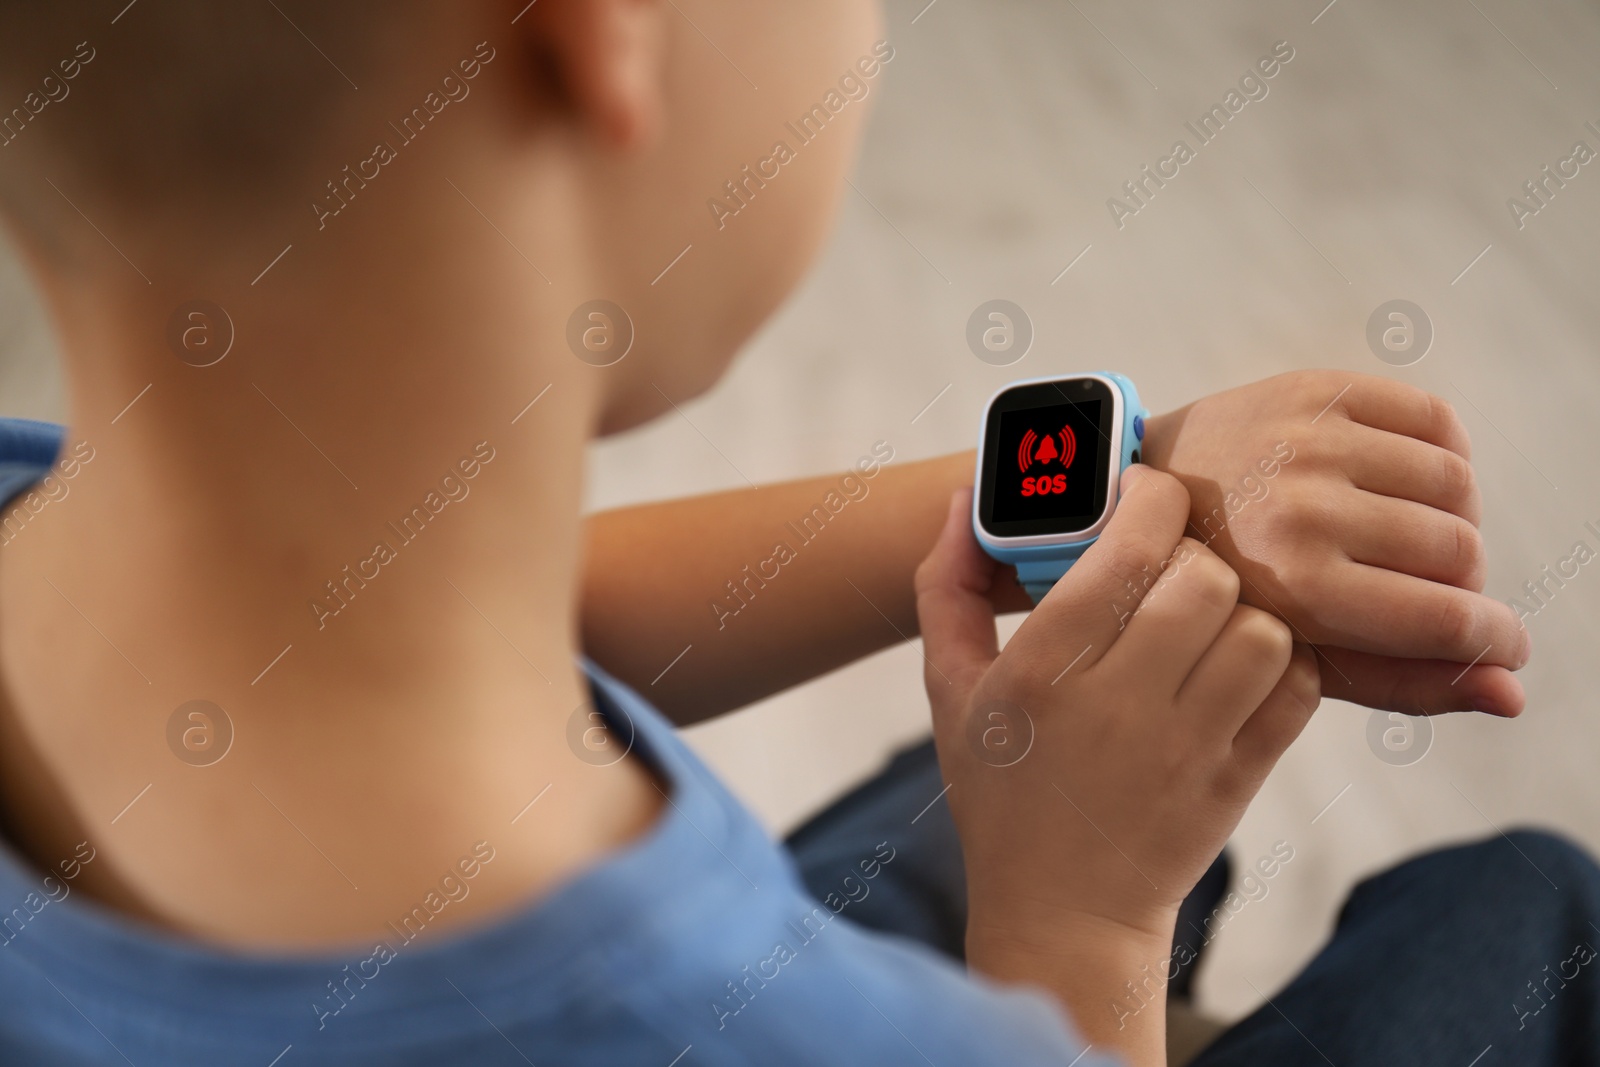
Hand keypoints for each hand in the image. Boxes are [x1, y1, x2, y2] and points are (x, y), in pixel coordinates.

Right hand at [914, 471, 1318, 1061]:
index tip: (1142, 494)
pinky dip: (1284, 662)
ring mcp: (1187, 747)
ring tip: (1206, 620)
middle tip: (1171, 566)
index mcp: (1041, 673)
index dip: (1150, 499)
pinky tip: (1240, 666)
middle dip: (1194, 554)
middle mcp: (1117, 706)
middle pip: (1207, 579)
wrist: (1061, 911)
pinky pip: (1297, 688)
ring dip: (1242, 609)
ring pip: (1262, 630)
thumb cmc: (1003, 790)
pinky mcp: (1237, 780)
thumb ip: (947, 589)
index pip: (1129, 551)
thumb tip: (960, 501)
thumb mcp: (951, 691)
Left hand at [1141, 370, 1528, 716]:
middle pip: (1461, 550)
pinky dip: (1444, 455)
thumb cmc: (1228, 593)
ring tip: (1414, 538)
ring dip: (1455, 518)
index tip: (1505, 644)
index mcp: (1298, 585)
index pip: (1447, 616)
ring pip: (1457, 483)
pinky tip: (1407, 485)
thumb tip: (1512, 693)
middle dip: (1462, 581)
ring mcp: (1311, 441)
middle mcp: (1305, 508)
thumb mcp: (1299, 657)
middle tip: (1429, 589)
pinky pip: (1436, 419)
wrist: (1148, 498)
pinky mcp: (1316, 390)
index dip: (1494, 637)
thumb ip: (1405, 682)